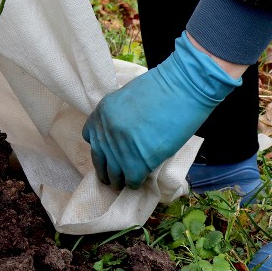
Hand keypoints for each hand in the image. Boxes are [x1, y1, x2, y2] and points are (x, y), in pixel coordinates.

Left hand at [82, 32, 241, 188]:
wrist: (181, 89)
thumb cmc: (161, 88)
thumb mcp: (126, 98)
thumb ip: (117, 116)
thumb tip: (120, 133)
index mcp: (101, 113)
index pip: (90, 137)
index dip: (100, 147)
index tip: (109, 152)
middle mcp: (105, 132)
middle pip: (99, 160)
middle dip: (106, 170)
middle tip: (114, 176)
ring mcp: (119, 149)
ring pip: (114, 175)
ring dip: (120, 180)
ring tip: (126, 181)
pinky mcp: (136, 163)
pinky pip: (131, 181)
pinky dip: (136, 183)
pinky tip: (141, 179)